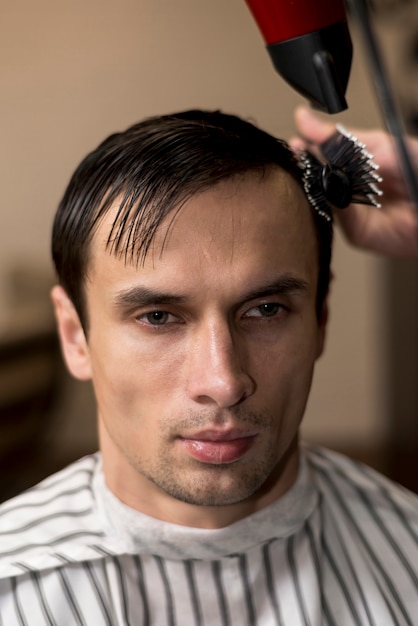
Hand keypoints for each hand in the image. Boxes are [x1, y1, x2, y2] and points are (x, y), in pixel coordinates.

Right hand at [291, 106, 417, 258]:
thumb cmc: (416, 170)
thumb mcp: (381, 145)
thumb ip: (343, 138)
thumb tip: (307, 120)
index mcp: (354, 165)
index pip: (322, 154)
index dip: (307, 145)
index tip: (296, 136)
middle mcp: (349, 189)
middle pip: (316, 178)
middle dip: (304, 165)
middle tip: (295, 154)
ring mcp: (350, 213)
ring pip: (321, 199)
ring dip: (313, 184)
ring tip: (305, 168)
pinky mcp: (355, 232)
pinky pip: (336, 216)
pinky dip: (330, 202)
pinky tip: (325, 188)